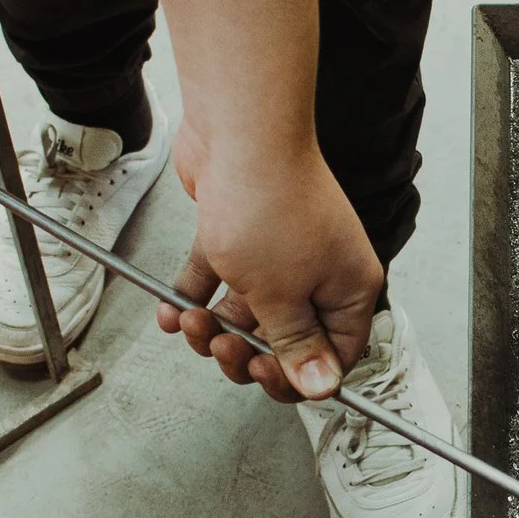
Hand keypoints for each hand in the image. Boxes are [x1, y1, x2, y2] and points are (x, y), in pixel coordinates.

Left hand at [158, 134, 380, 402]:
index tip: (262, 375)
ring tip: (190, 320)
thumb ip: (295, 345)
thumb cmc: (271, 201)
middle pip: (284, 338)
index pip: (333, 354)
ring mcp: (279, 253)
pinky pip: (219, 280)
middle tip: (221, 348)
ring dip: (212, 327)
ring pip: (247, 313)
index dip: (296, 375)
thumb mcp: (280, 295)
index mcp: (347, 289)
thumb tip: (321, 387)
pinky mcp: (241, 235)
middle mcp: (319, 272)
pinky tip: (171, 308)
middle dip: (245, 352)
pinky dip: (193, 296)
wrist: (238, 130)